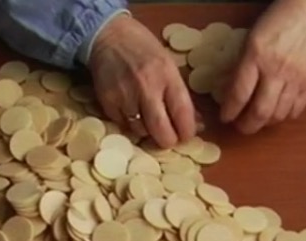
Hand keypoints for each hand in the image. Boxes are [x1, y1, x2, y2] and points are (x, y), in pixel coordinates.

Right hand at [89, 14, 195, 147]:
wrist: (109, 36)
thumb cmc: (144, 49)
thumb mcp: (168, 65)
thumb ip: (180, 95)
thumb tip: (197, 123)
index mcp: (167, 75)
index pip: (183, 114)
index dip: (187, 132)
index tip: (187, 135)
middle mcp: (147, 87)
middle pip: (161, 131)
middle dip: (168, 140)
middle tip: (169, 138)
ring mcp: (125, 96)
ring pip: (141, 132)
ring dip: (148, 131)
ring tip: (149, 120)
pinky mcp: (108, 102)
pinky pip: (123, 125)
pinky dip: (130, 124)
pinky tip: (132, 112)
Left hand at [220, 0, 305, 133]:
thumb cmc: (275, 25)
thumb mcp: (250, 40)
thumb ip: (240, 67)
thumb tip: (227, 94)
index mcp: (257, 56)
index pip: (240, 94)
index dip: (230, 111)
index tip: (225, 118)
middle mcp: (277, 70)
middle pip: (260, 111)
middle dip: (247, 125)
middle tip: (240, 126)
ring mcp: (296, 79)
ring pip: (279, 115)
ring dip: (265, 123)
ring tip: (257, 120)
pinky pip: (296, 110)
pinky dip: (284, 117)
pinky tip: (276, 112)